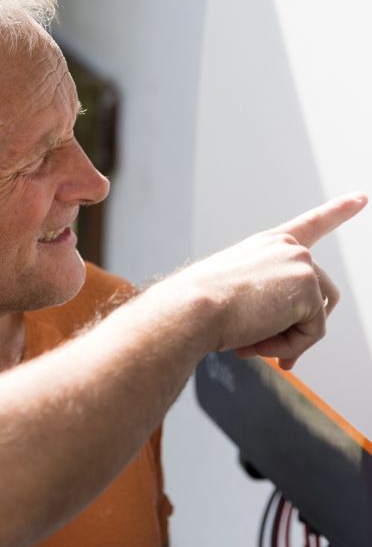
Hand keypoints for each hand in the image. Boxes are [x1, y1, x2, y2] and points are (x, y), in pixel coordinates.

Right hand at [177, 193, 366, 368]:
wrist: (190, 309)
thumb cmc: (199, 306)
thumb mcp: (234, 295)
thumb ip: (267, 304)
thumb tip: (286, 346)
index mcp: (266, 244)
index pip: (311, 224)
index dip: (339, 210)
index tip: (361, 197)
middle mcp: (287, 247)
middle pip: (321, 294)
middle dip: (297, 328)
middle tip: (264, 349)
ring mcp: (301, 264)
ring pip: (316, 317)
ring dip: (288, 340)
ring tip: (252, 344)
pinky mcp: (309, 288)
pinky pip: (312, 333)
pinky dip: (289, 347)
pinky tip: (257, 343)